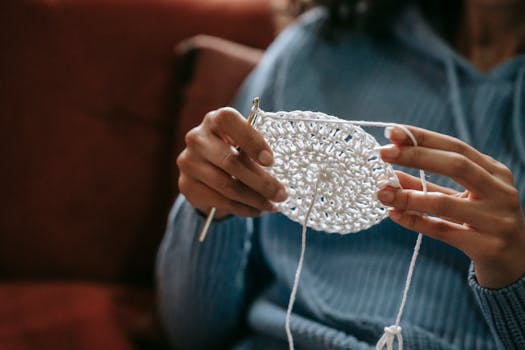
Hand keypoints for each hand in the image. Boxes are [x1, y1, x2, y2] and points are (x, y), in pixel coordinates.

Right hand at [177, 107, 287, 218]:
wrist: (206, 169)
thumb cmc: (235, 150)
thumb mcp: (245, 144)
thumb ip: (256, 151)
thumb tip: (276, 178)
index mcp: (215, 120)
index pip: (229, 122)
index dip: (252, 141)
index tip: (271, 161)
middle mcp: (197, 138)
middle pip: (231, 161)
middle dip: (261, 181)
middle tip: (281, 194)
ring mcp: (188, 162)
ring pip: (227, 186)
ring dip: (254, 199)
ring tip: (272, 205)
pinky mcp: (186, 185)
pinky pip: (219, 201)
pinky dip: (243, 208)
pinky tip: (256, 210)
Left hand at [377, 125, 524, 288]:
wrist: (516, 263)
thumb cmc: (483, 224)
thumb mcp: (459, 199)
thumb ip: (427, 186)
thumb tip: (390, 173)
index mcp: (494, 172)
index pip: (455, 147)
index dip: (423, 138)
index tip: (392, 132)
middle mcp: (499, 192)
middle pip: (455, 165)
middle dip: (415, 156)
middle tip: (383, 152)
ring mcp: (496, 220)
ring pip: (445, 202)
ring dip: (408, 196)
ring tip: (381, 191)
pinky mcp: (487, 246)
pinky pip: (443, 231)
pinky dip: (415, 221)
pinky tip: (394, 214)